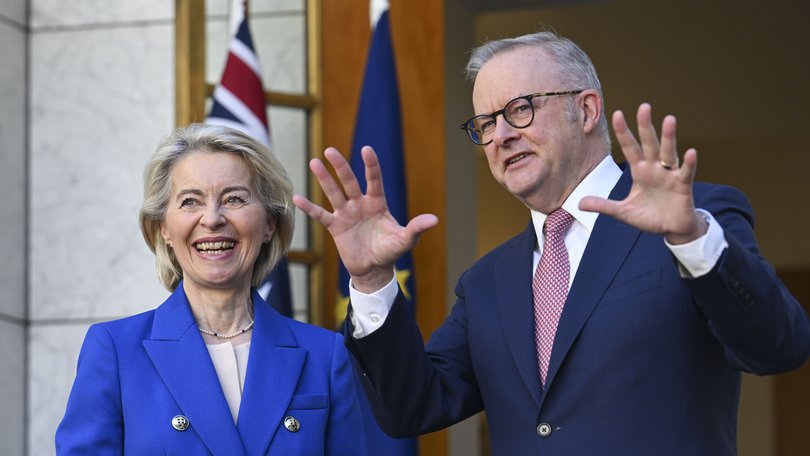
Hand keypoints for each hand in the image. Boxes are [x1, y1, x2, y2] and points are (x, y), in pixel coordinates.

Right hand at [292, 146, 438, 291]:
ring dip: (324, 179)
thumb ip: (417, 228)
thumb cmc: (391, 251)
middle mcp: (360, 204)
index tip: (367, 149)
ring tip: (314, 162)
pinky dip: (309, 208)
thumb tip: (434, 220)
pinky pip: (320, 215)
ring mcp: (346, 214)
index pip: (374, 180)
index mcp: (377, 203)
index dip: (371, 166)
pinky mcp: (335, 227)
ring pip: (333, 193)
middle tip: (330, 151)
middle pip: (349, 182)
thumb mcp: (405, 240)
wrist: (375, 269)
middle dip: (341, 167)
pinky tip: (296, 198)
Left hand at [579, 103, 707, 243]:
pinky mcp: (683, 185)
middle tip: (644, 106)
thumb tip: (579, 203)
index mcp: (639, 171)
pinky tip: (690, 152)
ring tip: (669, 119)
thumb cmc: (649, 217)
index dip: (623, 132)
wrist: (671, 229)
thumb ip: (604, 206)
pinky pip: (686, 172)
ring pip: (668, 152)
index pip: (630, 147)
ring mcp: (670, 175)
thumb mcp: (623, 212)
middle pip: (649, 143)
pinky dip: (688, 163)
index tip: (617, 113)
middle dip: (645, 126)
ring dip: (669, 137)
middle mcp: (655, 168)